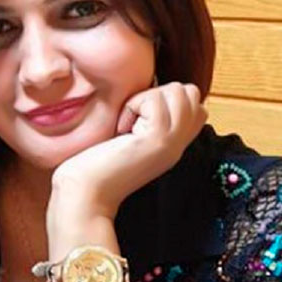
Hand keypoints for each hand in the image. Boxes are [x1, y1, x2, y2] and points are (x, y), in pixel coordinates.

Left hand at [49, 82, 207, 221]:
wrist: (86, 193)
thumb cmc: (96, 164)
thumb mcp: (131, 137)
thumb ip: (147, 118)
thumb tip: (152, 88)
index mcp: (174, 143)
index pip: (195, 104)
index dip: (165, 99)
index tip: (138, 119)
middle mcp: (179, 144)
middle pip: (190, 92)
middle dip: (158, 93)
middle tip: (133, 119)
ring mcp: (171, 142)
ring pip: (177, 91)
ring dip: (145, 99)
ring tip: (127, 124)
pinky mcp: (157, 139)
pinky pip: (154, 100)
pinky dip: (132, 106)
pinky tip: (121, 129)